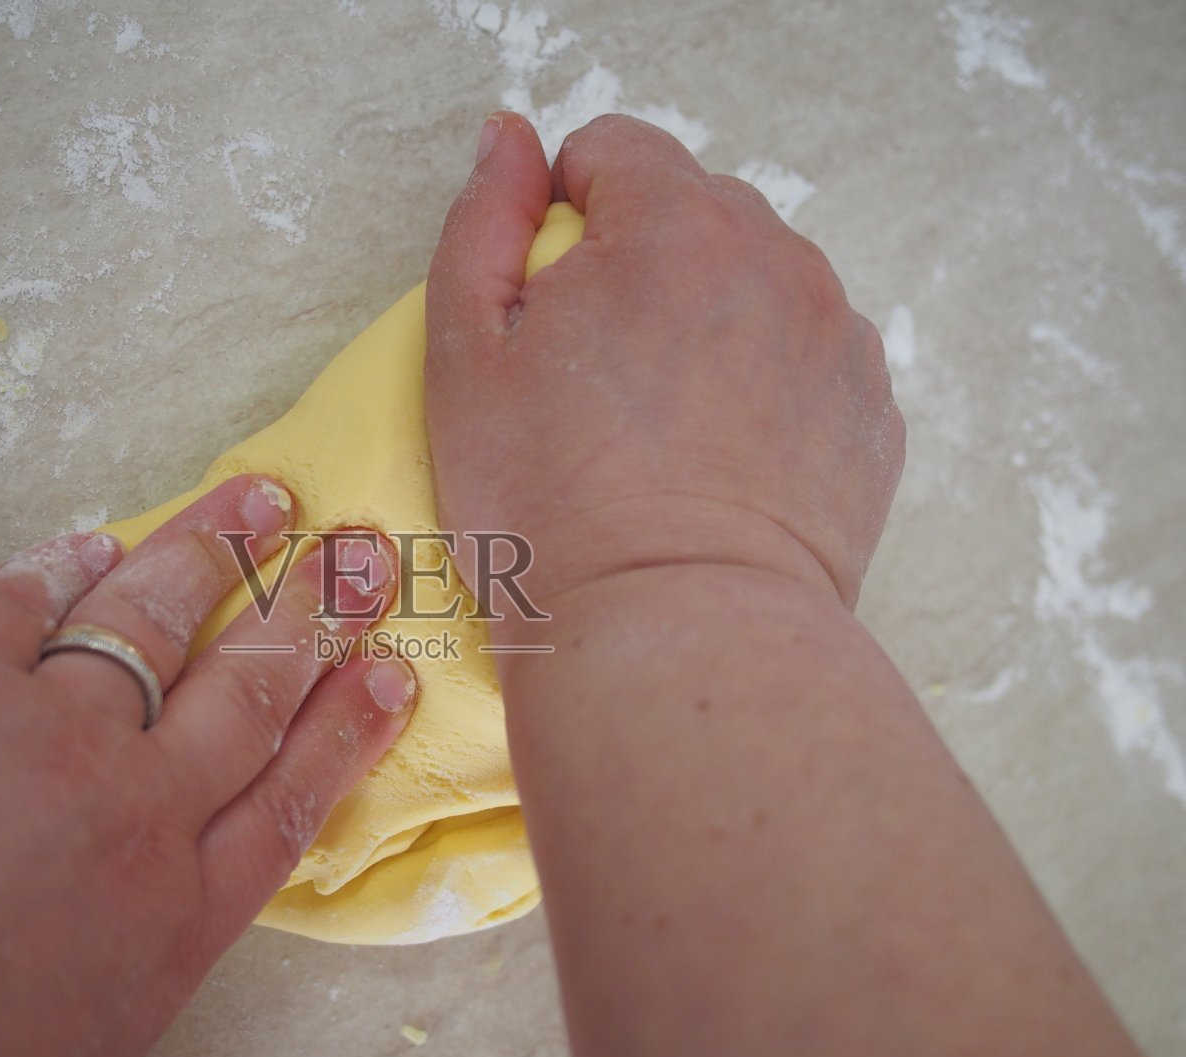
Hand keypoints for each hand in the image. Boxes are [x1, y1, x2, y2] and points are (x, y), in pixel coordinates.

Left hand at [0, 474, 413, 1056]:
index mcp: (166, 926)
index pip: (291, 802)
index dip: (347, 729)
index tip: (387, 672)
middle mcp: (130, 816)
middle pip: (249, 693)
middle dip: (315, 616)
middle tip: (363, 556)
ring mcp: (41, 732)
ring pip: (156, 621)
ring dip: (215, 553)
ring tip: (260, 500)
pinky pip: (21, 598)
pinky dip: (63, 561)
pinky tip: (93, 537)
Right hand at [424, 112, 902, 614]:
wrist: (673, 637)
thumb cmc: (553, 507)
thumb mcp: (464, 355)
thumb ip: (483, 219)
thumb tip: (510, 140)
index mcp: (676, 226)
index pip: (615, 151)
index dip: (561, 220)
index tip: (547, 308)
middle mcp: (779, 260)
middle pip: (692, 215)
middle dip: (639, 271)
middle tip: (594, 386)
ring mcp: (839, 339)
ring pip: (754, 287)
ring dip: (706, 326)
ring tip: (658, 435)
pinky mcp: (871, 415)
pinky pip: (804, 361)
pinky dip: (762, 391)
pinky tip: (716, 466)